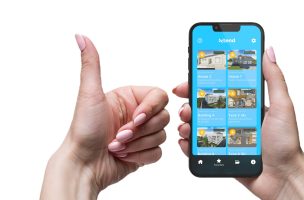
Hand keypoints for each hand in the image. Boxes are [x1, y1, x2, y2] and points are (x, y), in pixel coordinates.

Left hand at [40, 35, 168, 199]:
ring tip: (118, 146)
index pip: (159, 97)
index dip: (150, 109)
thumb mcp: (89, 95)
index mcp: (129, 98)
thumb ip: (91, 65)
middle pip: (163, 117)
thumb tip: (81, 38)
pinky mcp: (144, 152)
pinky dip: (141, 156)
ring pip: (161, 135)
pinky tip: (124, 156)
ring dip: (138, 145)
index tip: (136, 119)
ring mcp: (142, 134)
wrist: (84, 166)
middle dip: (140, 131)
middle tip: (120, 135)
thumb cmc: (84, 131)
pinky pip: (158, 152)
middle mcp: (137, 115)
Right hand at [173, 47, 303, 198]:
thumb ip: (274, 79)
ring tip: (186, 124)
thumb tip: (268, 51)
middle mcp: (233, 118)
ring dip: (187, 122)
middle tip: (185, 104)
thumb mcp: (282, 106)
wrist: (283, 177)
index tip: (189, 78)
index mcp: (246, 104)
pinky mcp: (220, 153)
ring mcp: (226, 136)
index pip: (220, 87)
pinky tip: (186, 141)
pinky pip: (199, 147)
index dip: (203, 82)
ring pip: (199, 125)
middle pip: (205, 105)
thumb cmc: (286, 143)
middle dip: (190, 102)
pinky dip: (189, 143)